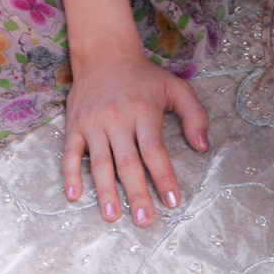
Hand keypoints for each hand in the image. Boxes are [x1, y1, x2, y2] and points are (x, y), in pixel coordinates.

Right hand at [62, 48, 209, 227]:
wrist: (104, 53)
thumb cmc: (144, 76)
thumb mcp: (176, 87)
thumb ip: (194, 115)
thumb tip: (203, 147)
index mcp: (144, 112)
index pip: (155, 151)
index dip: (163, 178)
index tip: (172, 202)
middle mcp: (118, 119)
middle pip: (128, 163)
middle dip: (137, 193)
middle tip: (144, 220)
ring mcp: (94, 124)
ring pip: (99, 163)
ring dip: (105, 191)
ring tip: (112, 215)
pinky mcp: (75, 126)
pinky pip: (70, 154)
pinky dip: (71, 175)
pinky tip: (74, 196)